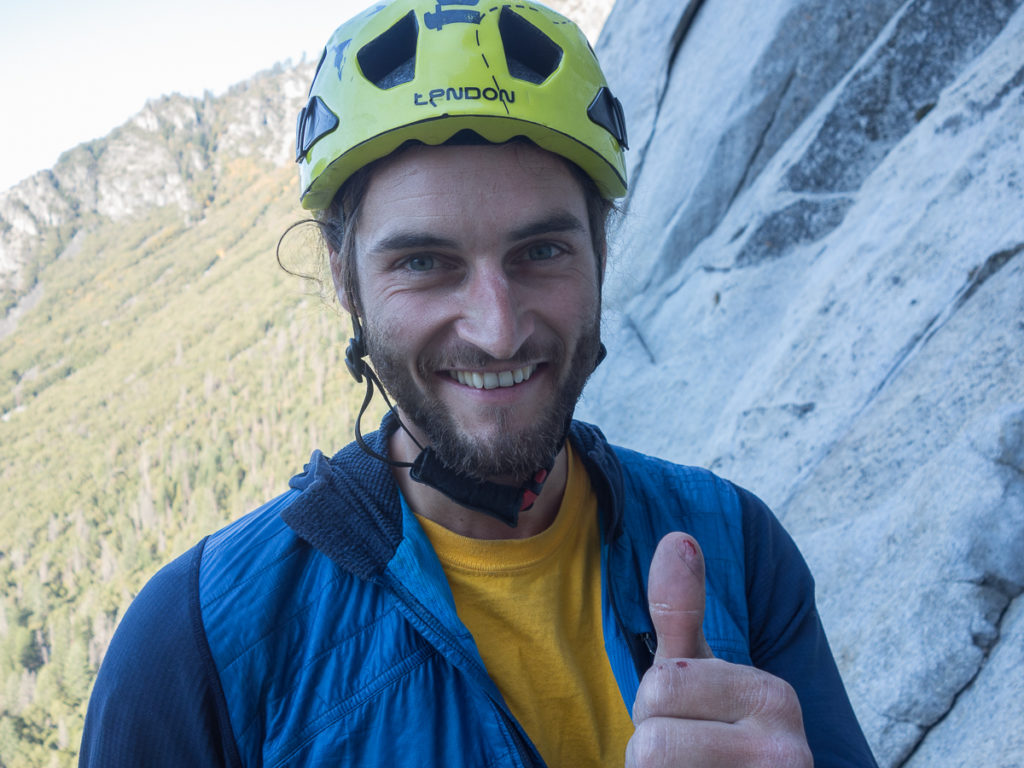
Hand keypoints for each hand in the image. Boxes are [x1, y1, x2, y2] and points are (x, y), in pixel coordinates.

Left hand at [625, 533, 811, 766]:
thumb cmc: (718, 738)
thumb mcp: (699, 673)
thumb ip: (682, 612)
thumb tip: (677, 538)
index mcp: (774, 696)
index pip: (658, 691)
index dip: (654, 710)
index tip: (691, 721)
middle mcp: (787, 753)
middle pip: (651, 745)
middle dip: (651, 753)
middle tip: (689, 758)